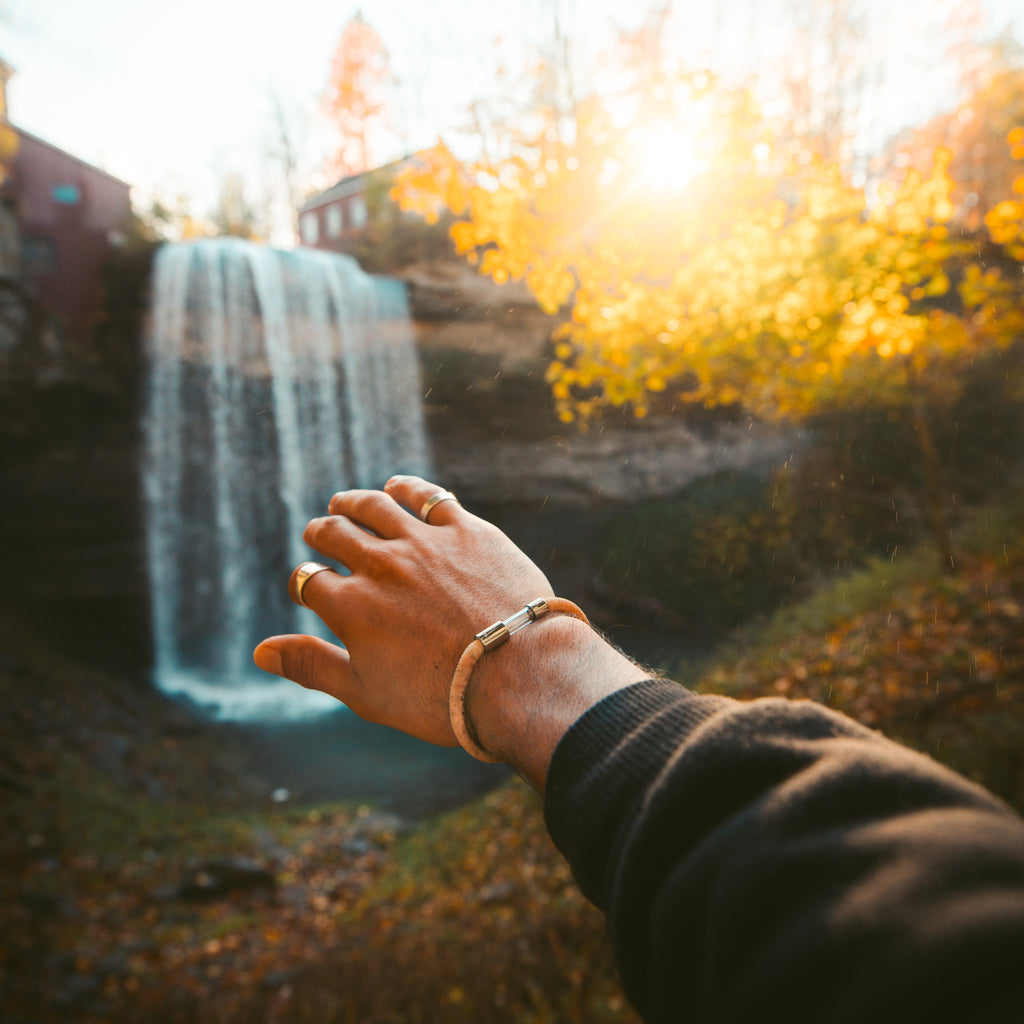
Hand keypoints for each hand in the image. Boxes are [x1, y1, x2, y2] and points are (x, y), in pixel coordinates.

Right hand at [253, 475, 553, 746]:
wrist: (518, 674)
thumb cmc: (441, 696)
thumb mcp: (365, 692)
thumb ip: (311, 666)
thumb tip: (259, 651)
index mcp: (351, 606)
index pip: (311, 581)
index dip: (306, 582)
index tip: (310, 585)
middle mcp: (381, 565)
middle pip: (337, 534)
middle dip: (322, 533)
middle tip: (318, 532)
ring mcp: (425, 543)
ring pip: (376, 507)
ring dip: (354, 502)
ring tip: (344, 502)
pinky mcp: (467, 530)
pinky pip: (429, 497)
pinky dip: (407, 489)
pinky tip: (398, 487)